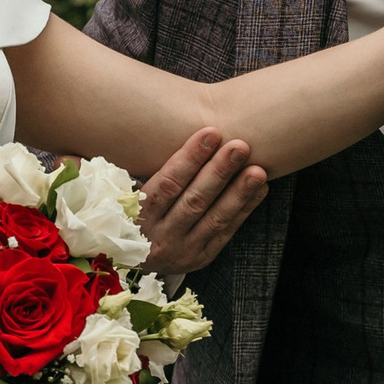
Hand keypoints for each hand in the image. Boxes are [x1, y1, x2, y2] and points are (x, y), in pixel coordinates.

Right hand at [138, 128, 268, 275]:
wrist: (128, 258)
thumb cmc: (130, 211)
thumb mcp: (123, 194)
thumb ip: (142, 169)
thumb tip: (167, 125)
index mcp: (137, 215)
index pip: (167, 183)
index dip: (189, 158)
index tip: (211, 133)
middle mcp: (159, 236)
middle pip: (194, 201)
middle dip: (219, 172)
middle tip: (240, 146)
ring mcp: (182, 250)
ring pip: (214, 219)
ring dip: (238, 192)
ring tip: (258, 170)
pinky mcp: (201, 257)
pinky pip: (225, 232)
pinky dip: (244, 210)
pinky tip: (259, 189)